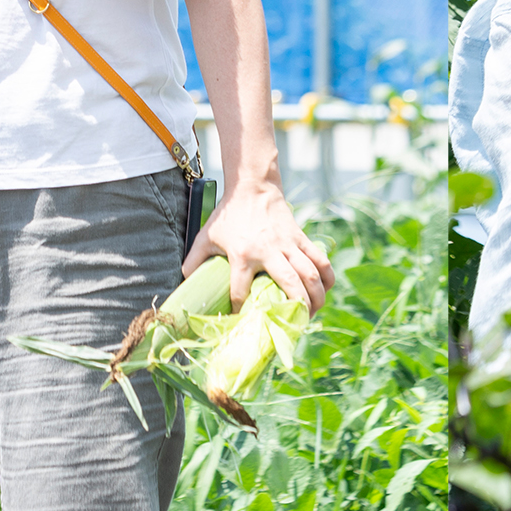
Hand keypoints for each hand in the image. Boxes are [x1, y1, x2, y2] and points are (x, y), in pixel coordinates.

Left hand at [181, 180, 334, 312]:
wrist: (253, 186)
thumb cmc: (228, 214)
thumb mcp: (206, 236)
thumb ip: (194, 259)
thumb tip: (183, 282)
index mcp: (242, 254)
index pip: (240, 291)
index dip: (240, 309)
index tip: (241, 320)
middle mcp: (268, 251)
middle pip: (290, 284)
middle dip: (297, 309)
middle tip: (296, 324)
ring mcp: (288, 243)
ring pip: (310, 273)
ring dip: (316, 297)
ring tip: (314, 313)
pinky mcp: (300, 237)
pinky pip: (320, 258)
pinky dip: (327, 275)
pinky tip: (326, 289)